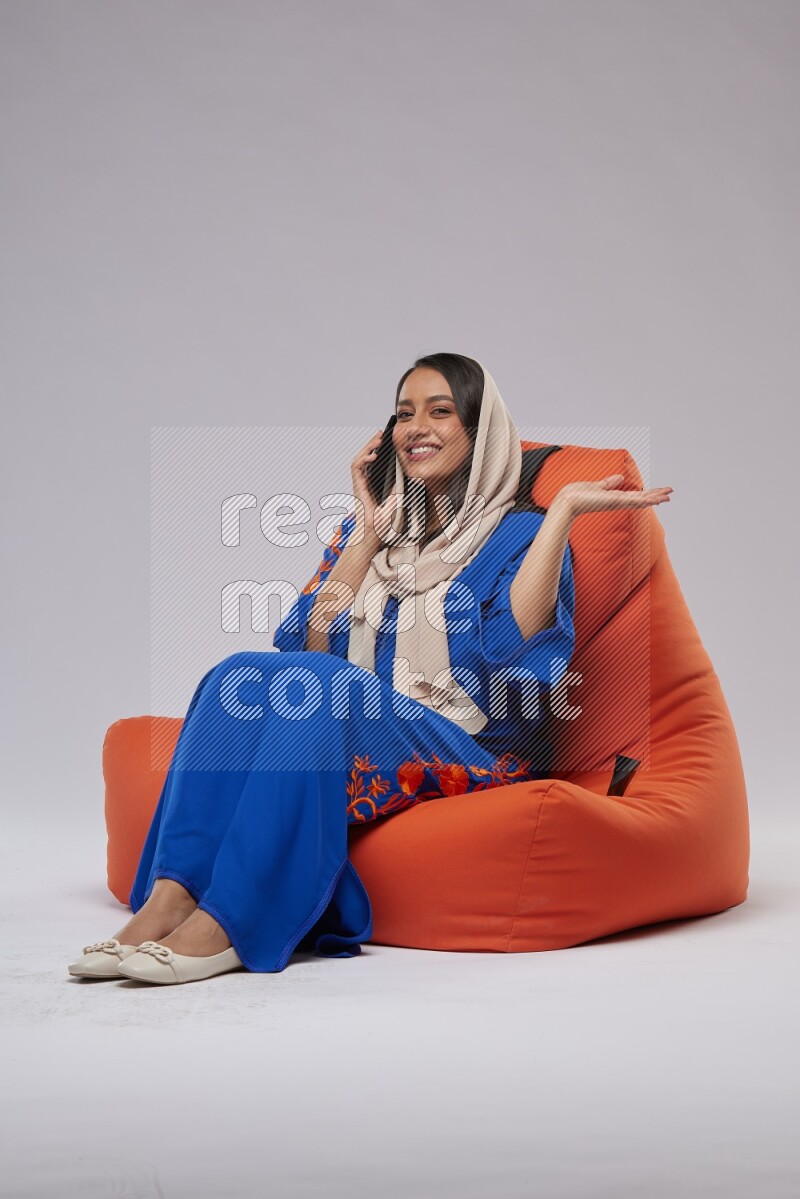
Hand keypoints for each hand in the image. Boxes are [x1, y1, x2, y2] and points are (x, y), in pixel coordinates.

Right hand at [350, 430, 398, 545]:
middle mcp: (366, 483)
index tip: (387, 440)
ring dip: (367, 448)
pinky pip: (356, 469)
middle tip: (381, 434)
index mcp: (375, 484)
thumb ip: (398, 489)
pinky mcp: (357, 487)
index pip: (375, 463)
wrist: (373, 535)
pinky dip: (362, 460)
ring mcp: (360, 485)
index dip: (379, 450)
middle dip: (373, 444)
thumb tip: (404, 475)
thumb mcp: (396, 502)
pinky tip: (372, 456)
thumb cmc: (383, 523)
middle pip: (367, 458)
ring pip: (360, 460)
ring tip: (377, 440)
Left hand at [555, 474, 672, 519]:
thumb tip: (620, 478)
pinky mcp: (614, 502)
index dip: (648, 492)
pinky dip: (645, 500)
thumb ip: (609, 483)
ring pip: (641, 501)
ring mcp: (617, 502)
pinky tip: (655, 499)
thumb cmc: (578, 495)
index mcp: (615, 497)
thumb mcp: (597, 486)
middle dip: (656, 495)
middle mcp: (618, 501)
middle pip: (642, 498)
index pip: (636, 494)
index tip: (660, 490)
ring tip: (668, 497)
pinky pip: (633, 501)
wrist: (568, 501)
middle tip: (671, 494)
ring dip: (655, 498)